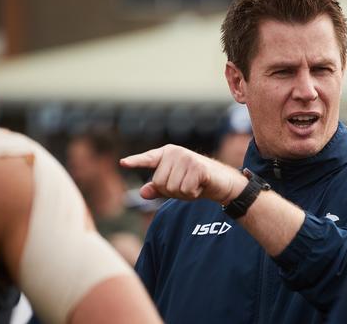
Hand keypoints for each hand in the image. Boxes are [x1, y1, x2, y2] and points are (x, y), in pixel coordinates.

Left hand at [120, 144, 245, 202]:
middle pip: (160, 183)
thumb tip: (143, 192)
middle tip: (187, 185)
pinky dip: (193, 194)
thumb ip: (158, 189)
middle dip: (172, 191)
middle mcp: (175, 152)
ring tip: (194, 185)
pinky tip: (201, 186)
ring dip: (184, 193)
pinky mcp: (197, 167)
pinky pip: (185, 190)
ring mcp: (187, 158)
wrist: (223, 183)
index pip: (148, 159)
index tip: (123, 163)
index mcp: (167, 154)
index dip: (135, 162)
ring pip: (172, 188)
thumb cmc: (197, 183)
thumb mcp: (175, 187)